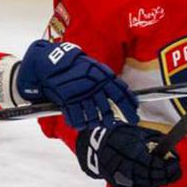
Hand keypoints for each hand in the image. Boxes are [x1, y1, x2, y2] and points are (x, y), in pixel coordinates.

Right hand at [16, 40, 139, 128]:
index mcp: (103, 77)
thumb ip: (108, 79)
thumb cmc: (76, 66)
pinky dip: (80, 124)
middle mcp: (93, 87)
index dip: (128, 107)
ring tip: (97, 123)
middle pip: (108, 109)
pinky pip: (77, 119)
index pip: (120, 94)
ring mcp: (81, 95)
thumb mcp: (95, 68)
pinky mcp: (68, 101)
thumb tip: (122, 91)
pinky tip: (81, 124)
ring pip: (93, 116)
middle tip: (113, 123)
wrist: (52, 63)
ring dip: (96, 122)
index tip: (134, 116)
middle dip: (112, 119)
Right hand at [75, 123, 180, 186]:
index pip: (154, 163)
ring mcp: (121, 177)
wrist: (98, 146)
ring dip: (158, 182)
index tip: (176, 163)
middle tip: (174, 171)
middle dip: (166, 175)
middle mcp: (126, 166)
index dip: (168, 166)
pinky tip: (154, 183)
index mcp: (131, 151)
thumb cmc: (121, 137)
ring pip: (146, 185)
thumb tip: (173, 152)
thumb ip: (158, 141)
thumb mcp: (140, 133)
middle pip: (151, 176)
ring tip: (165, 176)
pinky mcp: (119, 185)